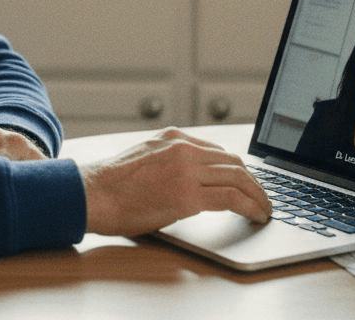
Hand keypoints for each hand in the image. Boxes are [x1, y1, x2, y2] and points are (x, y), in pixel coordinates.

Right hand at [79, 127, 272, 236]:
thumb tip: (190, 181)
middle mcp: (183, 149)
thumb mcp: (143, 158)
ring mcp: (186, 170)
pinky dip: (249, 206)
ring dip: (257, 195)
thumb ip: (169, 162)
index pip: (218, 151)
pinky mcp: (186, 196)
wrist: (90, 194)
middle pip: (233, 162)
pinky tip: (255, 216)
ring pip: (238, 178)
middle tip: (262, 197)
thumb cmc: (111, 185)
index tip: (246, 182)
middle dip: (254, 182)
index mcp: (173, 138)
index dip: (238, 169)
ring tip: (264, 209)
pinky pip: (230, 198)